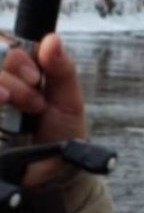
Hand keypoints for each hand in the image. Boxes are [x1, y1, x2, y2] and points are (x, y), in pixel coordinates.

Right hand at [0, 34, 87, 186]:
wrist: (54, 174)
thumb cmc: (62, 134)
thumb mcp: (68, 100)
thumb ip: (62, 68)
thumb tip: (52, 38)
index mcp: (23, 71)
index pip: (6, 45)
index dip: (18, 58)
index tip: (35, 78)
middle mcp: (4, 83)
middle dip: (13, 79)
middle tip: (34, 102)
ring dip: (3, 89)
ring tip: (22, 111)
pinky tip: (4, 113)